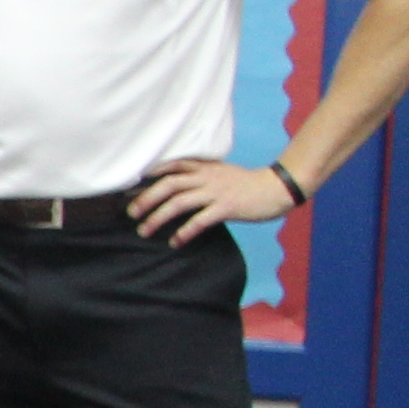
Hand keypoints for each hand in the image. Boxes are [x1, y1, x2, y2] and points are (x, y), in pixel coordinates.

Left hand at [128, 155, 297, 244]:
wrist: (277, 187)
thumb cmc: (246, 184)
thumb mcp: (221, 173)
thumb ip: (200, 177)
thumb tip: (175, 188)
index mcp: (205, 168)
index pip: (173, 166)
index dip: (151, 174)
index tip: (131, 185)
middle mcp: (207, 177)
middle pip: (169, 184)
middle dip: (146, 198)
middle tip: (130, 213)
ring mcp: (216, 192)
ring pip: (180, 202)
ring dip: (158, 217)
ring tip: (144, 231)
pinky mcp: (227, 207)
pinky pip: (200, 220)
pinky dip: (185, 231)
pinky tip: (175, 241)